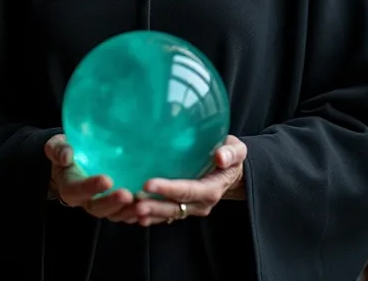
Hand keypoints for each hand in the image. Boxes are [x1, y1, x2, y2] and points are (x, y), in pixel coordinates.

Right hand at [44, 134, 135, 222]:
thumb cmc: (66, 151)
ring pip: (114, 214)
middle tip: (127, 195)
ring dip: (128, 211)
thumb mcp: (57, 147)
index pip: (78, 190)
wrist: (72, 162)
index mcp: (70, 187)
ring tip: (142, 203)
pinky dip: (137, 213)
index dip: (91, 187)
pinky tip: (150, 207)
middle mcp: (86, 200)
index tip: (106, 179)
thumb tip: (67, 155)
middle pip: (98, 208)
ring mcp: (102, 204)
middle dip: (113, 203)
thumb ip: (59, 150)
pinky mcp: (115, 204)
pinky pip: (125, 213)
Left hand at [130, 135, 246, 226]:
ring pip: (168, 214)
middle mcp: (201, 203)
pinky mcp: (182, 208)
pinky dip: (150, 216)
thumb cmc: (230, 156)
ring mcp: (191, 208)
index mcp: (212, 188)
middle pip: (175, 207)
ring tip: (130, 210)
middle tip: (135, 202)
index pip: (188, 191)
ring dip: (150, 214)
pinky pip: (165, 216)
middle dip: (155, 206)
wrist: (231, 172)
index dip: (168, 189)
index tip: (149, 183)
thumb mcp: (237, 150)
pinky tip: (132, 213)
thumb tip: (220, 156)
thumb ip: (231, 153)